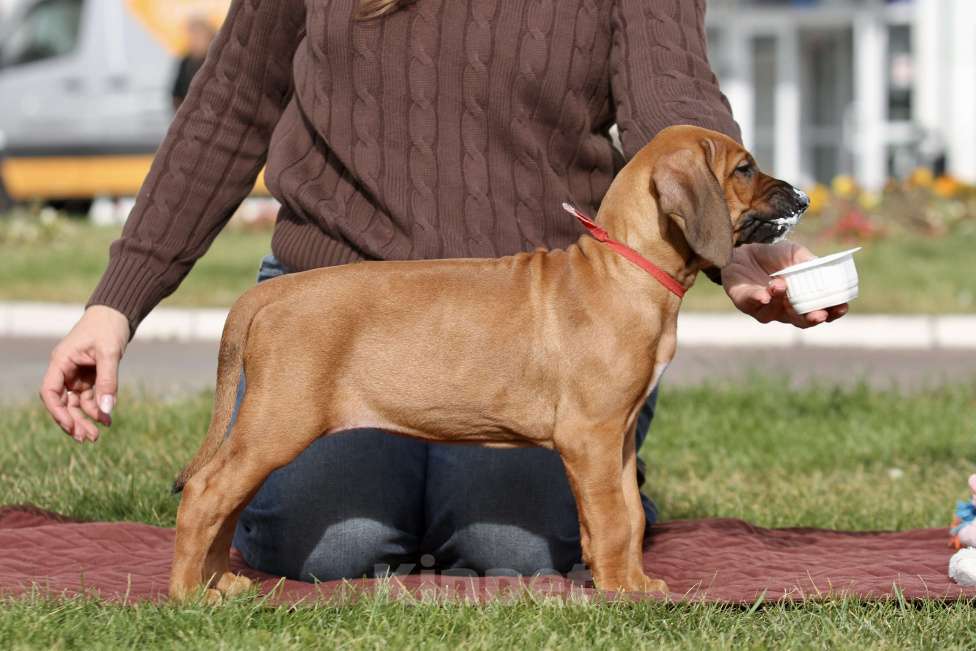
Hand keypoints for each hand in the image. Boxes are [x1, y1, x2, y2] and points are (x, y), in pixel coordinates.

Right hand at [40, 306, 129, 442]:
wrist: (119, 313)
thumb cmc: (109, 328)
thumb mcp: (110, 354)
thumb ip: (108, 381)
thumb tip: (106, 410)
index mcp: (61, 362)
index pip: (50, 392)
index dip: (57, 412)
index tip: (70, 426)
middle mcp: (65, 370)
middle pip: (63, 403)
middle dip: (74, 421)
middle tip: (90, 439)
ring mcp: (77, 374)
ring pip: (76, 403)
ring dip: (86, 419)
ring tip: (98, 434)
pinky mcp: (89, 375)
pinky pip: (90, 397)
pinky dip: (97, 408)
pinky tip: (107, 419)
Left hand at [722, 241, 848, 328]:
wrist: (745, 250)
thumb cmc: (774, 256)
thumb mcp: (796, 254)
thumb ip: (810, 262)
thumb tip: (826, 268)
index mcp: (800, 300)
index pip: (820, 311)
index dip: (832, 312)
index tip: (842, 307)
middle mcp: (783, 309)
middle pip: (800, 321)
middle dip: (810, 319)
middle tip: (819, 314)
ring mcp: (763, 308)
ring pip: (773, 312)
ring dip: (780, 300)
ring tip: (782, 285)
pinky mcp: (743, 300)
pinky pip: (751, 303)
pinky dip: (758, 299)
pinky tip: (764, 296)